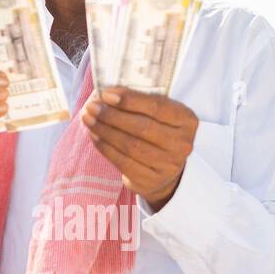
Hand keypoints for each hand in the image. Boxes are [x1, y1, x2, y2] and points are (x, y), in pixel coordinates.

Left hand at [80, 88, 198, 211]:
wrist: (165, 169)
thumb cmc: (158, 131)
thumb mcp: (160, 114)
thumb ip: (141, 102)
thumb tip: (106, 94)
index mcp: (187, 120)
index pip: (156, 107)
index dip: (129, 100)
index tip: (106, 94)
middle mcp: (182, 143)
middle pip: (141, 127)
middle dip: (111, 115)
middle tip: (90, 107)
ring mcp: (168, 165)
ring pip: (130, 145)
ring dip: (104, 130)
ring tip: (87, 119)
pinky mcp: (151, 179)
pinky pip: (122, 161)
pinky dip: (104, 146)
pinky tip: (93, 135)